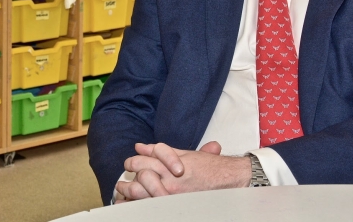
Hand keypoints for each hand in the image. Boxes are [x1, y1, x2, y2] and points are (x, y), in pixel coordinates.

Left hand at [115, 141, 249, 200]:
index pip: (145, 158)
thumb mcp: (185, 154)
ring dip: (128, 190)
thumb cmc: (210, 167)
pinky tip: (129, 203)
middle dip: (130, 174)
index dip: (134, 160)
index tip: (130, 164)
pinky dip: (136, 204)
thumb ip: (160, 151)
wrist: (230, 182)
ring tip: (122, 191)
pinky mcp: (173, 206)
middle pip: (140, 173)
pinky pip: (148, 206)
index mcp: (171, 163)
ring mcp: (171, 195)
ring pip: (140, 192)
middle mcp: (170, 179)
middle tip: (122, 179)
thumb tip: (140, 146)